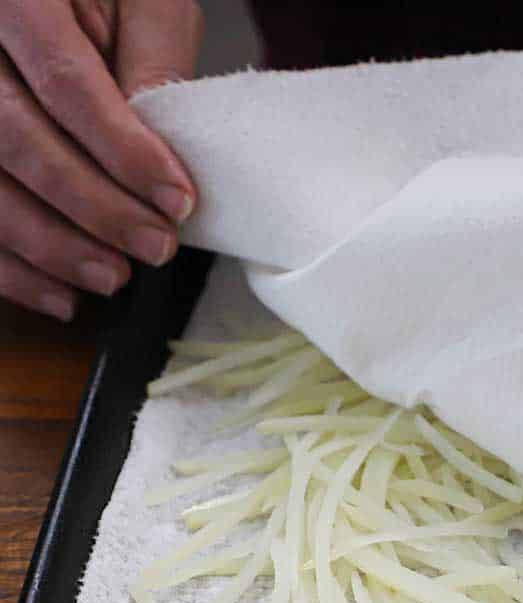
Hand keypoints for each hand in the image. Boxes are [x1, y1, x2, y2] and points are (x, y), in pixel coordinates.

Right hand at [0, 0, 202, 320]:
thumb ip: (150, 56)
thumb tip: (162, 142)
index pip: (62, 82)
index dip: (123, 152)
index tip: (176, 201)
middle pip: (16, 139)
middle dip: (93, 207)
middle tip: (154, 247)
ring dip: (49, 246)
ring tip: (113, 276)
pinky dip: (10, 270)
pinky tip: (59, 297)